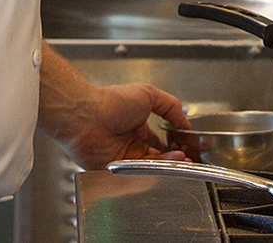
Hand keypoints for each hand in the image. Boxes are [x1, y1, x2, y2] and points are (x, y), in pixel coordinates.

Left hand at [49, 79, 190, 169]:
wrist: (86, 116)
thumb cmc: (112, 101)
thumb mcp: (148, 94)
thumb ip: (170, 106)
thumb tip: (185, 120)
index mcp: (139, 126)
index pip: (161, 141)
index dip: (174, 146)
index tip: (186, 148)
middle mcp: (131, 143)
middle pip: (157, 158)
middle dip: (172, 159)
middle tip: (184, 159)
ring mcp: (122, 158)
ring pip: (148, 168)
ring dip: (164, 166)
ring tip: (177, 161)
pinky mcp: (112, 171)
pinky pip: (132, 178)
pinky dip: (146, 176)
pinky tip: (158, 170)